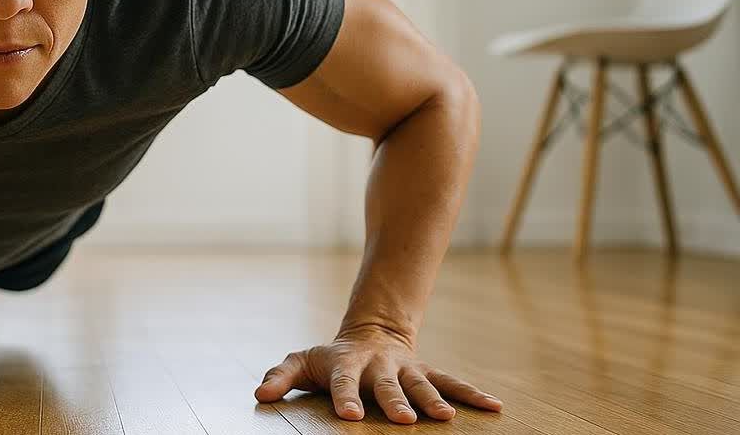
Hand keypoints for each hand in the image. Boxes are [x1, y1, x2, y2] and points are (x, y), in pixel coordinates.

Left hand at [253, 326, 503, 423]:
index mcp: (347, 365)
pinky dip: (472, 394)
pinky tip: (493, 407)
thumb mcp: (301, 362)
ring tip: (447, 419)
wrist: (370, 334)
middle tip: (402, 420)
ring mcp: (406, 369)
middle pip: (387, 385)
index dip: (346, 398)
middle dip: (395, 401)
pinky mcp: (427, 372)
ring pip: (422, 384)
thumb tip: (260, 395)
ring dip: (434, 401)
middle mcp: (379, 367)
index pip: (343, 382)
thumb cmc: (330, 358)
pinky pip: (452, 382)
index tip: (349, 416)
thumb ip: (280, 376)